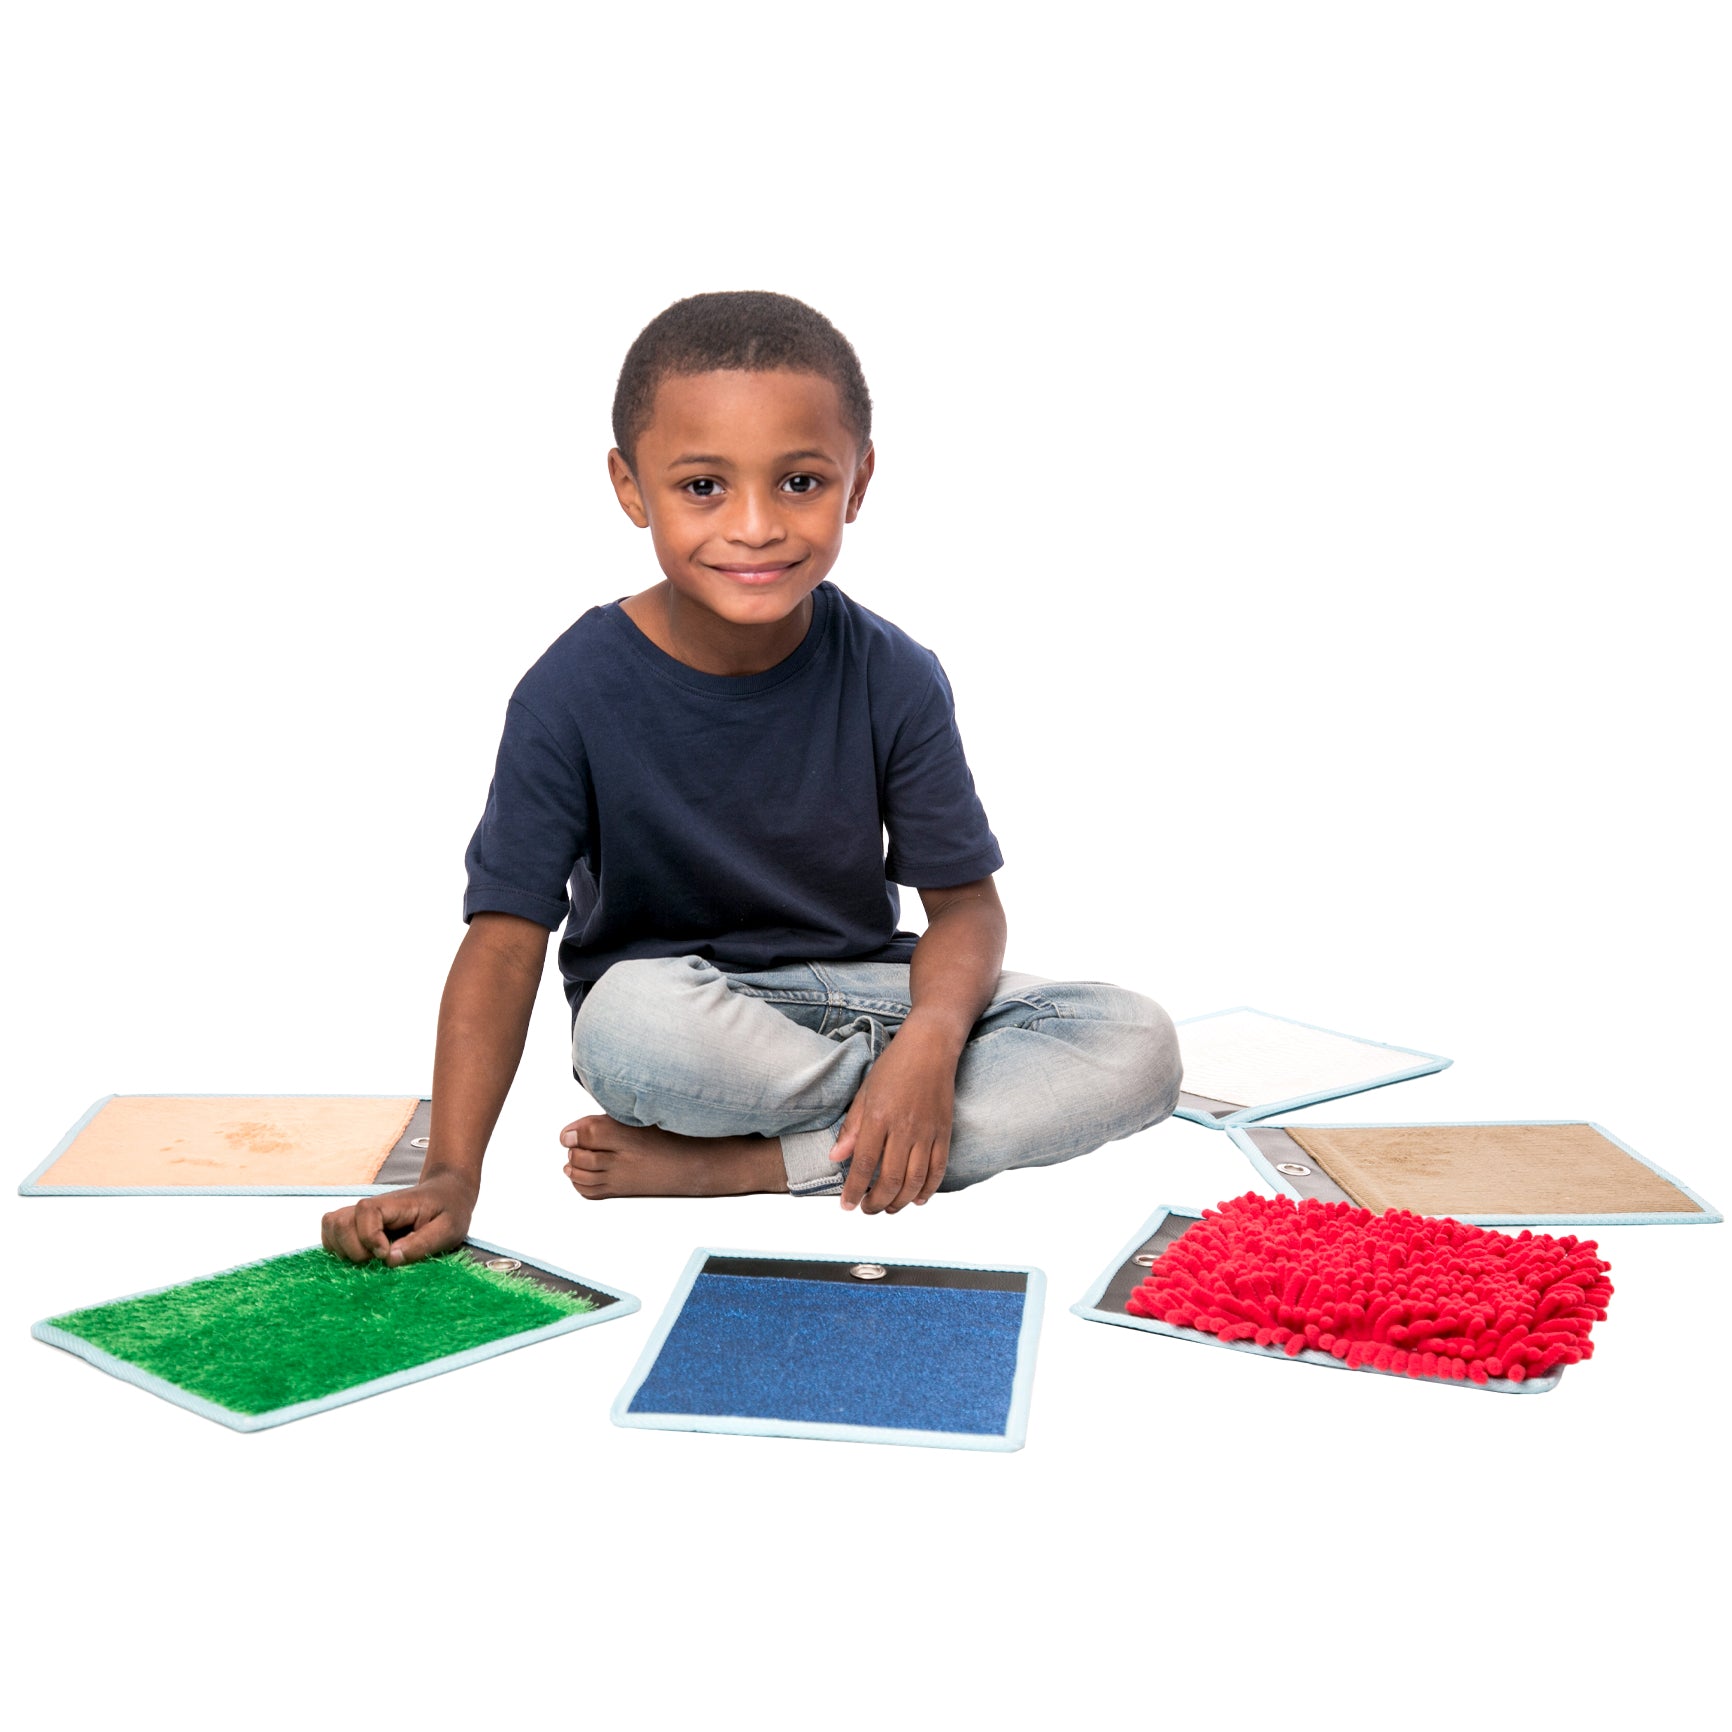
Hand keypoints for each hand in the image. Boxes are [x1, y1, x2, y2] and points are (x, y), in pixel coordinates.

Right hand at [320, 1171, 476, 1265]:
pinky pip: (331, 1234)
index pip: (365, 1213)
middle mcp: (372, 1206)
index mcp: (395, 1204)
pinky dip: (338, 1249)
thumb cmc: (449, 1210)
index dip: (370, 1238)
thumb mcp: (448, 1229)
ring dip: (343, 1250)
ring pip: (331, 1227)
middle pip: (339, 1223)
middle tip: (378, 1259)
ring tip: (368, 1259)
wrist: (446, 1193)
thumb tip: (390, 1259)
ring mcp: (361, 1214)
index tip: (387, 1254)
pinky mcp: (356, 1224)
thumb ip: (422, 1244)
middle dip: (354, 1251)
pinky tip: (361, 1256)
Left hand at [830, 1018, 958, 1213]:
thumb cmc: (895, 1066)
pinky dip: (928, 1190)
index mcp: (879, 1117)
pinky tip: (917, 1199)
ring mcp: (927, 1132)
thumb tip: (836, 1157)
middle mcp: (904, 1128)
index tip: (846, 1206)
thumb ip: (852, 1128)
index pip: (864, 1165)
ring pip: (915, 1181)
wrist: (931, 1046)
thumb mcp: (865, 1092)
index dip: (854, 1191)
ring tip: (888, 1208)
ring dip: (900, 1202)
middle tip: (866, 1209)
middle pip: (890, 1180)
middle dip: (876, 1202)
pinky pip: (938, 1169)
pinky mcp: (945, 1132)